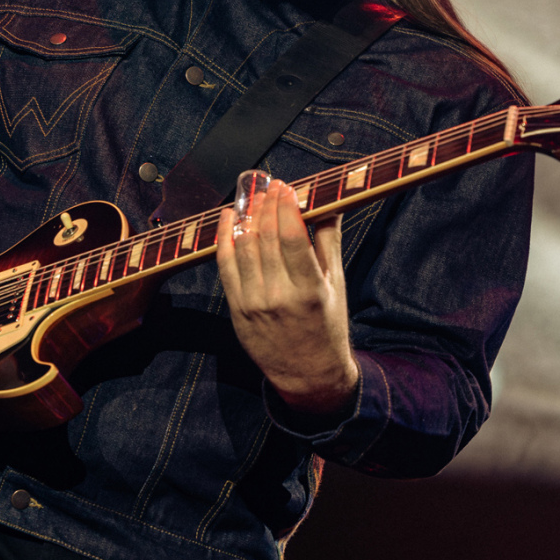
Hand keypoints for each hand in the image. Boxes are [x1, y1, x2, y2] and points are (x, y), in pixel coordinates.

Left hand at [215, 180, 359, 418]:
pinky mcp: (236, 310)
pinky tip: (229, 218)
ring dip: (245, 216)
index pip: (290, 237)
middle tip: (268, 185)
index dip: (285, 206)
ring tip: (252, 196)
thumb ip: (328, 242)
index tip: (286, 187)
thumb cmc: (327, 326)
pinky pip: (225, 266)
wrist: (307, 374)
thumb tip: (327, 203)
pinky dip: (224, 238)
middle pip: (264, 238)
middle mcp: (278, 297)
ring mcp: (253, 304)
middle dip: (265, 205)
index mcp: (309, 291)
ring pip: (243, 247)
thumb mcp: (336, 285)